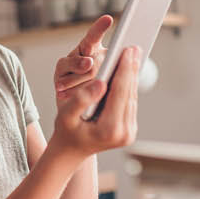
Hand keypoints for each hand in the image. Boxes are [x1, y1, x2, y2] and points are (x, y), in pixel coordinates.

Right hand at [51, 19, 139, 156]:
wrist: (71, 151)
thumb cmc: (66, 131)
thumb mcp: (66, 115)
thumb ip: (81, 99)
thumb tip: (101, 83)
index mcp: (109, 129)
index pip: (120, 93)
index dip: (124, 69)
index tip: (127, 50)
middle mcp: (123, 133)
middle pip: (130, 94)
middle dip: (131, 69)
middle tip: (134, 47)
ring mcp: (129, 133)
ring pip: (132, 97)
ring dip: (132, 76)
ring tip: (132, 56)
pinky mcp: (129, 130)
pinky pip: (130, 103)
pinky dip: (129, 86)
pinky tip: (128, 72)